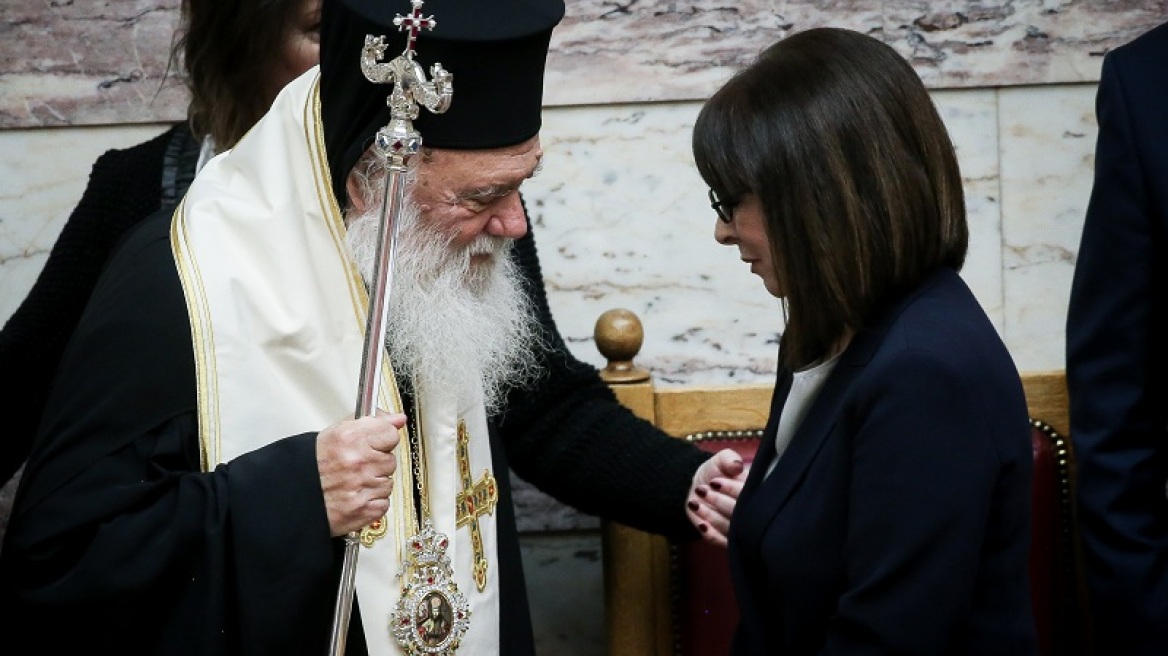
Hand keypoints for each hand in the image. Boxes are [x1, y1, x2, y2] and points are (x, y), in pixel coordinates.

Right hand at [317, 411, 405, 536]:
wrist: (293, 498)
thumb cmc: (313, 466)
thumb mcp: (338, 433)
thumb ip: (372, 423)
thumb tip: (397, 419)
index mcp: (350, 439)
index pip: (391, 433)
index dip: (383, 439)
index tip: (375, 443)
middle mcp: (357, 462)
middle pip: (390, 460)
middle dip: (376, 463)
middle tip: (356, 466)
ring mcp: (361, 488)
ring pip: (387, 483)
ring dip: (374, 484)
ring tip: (352, 482)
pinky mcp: (364, 510)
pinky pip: (383, 503)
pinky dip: (371, 502)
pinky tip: (355, 496)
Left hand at [686, 448, 747, 547]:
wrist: (698, 485)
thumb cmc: (715, 471)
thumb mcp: (722, 459)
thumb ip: (729, 458)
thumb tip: (737, 465)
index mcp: (756, 491)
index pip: (750, 494)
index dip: (732, 489)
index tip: (714, 482)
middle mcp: (751, 512)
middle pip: (741, 513)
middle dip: (720, 502)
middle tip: (702, 490)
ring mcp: (740, 528)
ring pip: (730, 528)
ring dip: (711, 516)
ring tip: (695, 502)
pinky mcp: (727, 539)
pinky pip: (722, 542)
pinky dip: (712, 535)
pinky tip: (702, 524)